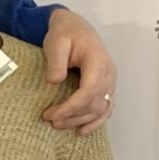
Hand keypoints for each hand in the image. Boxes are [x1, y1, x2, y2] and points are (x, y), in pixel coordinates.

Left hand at [40, 9, 115, 134]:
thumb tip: (54, 82)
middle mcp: (108, 74)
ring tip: (57, 125)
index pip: (89, 90)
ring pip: (100, 109)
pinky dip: (95, 122)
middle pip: (95, 103)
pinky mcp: (106, 88)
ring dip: (80, 120)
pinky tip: (82, 131)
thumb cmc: (65, 34)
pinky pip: (106, 109)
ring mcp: (110, 82)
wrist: (76, 28)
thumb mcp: (56, 42)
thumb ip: (56, 61)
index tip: (52, 114)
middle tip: (49, 120)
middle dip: (72, 115)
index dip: (72, 106)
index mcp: (98, 61)